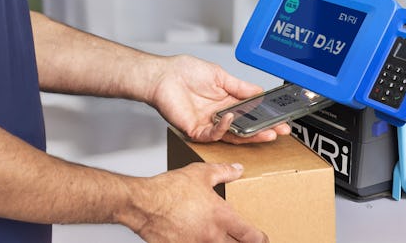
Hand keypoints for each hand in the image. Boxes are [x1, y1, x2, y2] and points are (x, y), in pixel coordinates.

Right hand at [130, 163, 268, 242]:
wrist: (144, 204)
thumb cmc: (169, 190)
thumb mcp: (200, 173)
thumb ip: (223, 172)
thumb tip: (237, 169)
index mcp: (222, 218)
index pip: (252, 237)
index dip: (260, 239)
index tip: (261, 237)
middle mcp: (213, 236)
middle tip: (241, 239)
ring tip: (218, 237)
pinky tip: (195, 237)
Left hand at [148, 55, 290, 143]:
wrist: (163, 75)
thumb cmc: (184, 72)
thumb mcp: (220, 75)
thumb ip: (240, 87)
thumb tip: (260, 91)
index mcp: (225, 102)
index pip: (250, 113)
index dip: (265, 117)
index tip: (280, 118)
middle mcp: (218, 115)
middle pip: (245, 128)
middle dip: (264, 130)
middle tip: (280, 131)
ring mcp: (208, 124)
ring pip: (233, 135)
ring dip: (250, 135)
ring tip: (266, 132)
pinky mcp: (196, 130)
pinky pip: (213, 134)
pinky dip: (224, 128)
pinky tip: (232, 119)